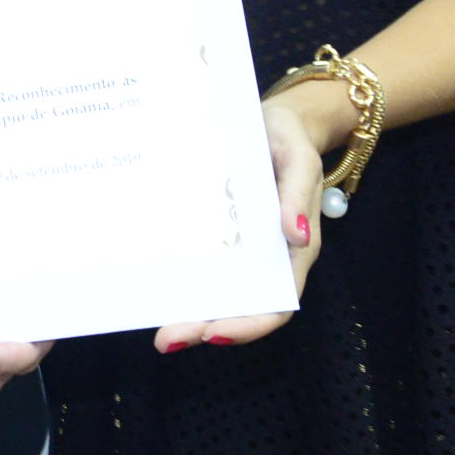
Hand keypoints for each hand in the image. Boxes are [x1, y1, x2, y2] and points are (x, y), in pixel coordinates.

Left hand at [154, 93, 326, 352]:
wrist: (272, 116)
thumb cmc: (288, 137)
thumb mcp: (299, 156)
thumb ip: (297, 193)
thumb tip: (295, 236)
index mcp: (293, 249)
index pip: (276, 302)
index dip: (248, 325)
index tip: (214, 335)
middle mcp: (266, 256)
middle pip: (240, 306)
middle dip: (206, 328)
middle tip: (167, 339)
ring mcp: (241, 246)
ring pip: (218, 291)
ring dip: (190, 312)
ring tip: (155, 327)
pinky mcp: (219, 231)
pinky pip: (203, 263)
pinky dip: (183, 280)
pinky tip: (155, 286)